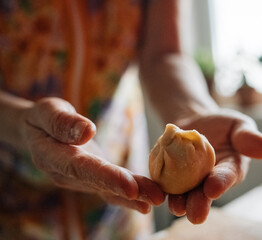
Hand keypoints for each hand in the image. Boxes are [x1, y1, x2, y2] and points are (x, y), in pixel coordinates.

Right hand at [22, 97, 164, 212]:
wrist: (38, 133)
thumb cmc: (42, 117)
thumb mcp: (46, 111)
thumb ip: (62, 122)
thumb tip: (87, 131)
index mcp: (53, 156)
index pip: (81, 168)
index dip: (106, 177)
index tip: (130, 186)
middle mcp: (67, 174)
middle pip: (101, 183)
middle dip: (130, 190)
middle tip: (157, 197)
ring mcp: (80, 179)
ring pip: (108, 190)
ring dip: (136, 195)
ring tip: (159, 198)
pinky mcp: (91, 178)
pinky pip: (110, 189)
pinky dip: (129, 196)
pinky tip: (147, 203)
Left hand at [167, 109, 261, 223]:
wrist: (195, 121)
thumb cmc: (221, 125)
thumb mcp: (238, 126)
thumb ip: (249, 138)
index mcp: (229, 170)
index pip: (227, 177)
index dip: (222, 182)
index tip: (214, 187)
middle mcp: (209, 181)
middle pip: (204, 194)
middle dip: (200, 204)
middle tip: (195, 214)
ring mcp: (189, 181)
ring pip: (184, 194)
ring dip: (180, 202)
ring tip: (176, 207)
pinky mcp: (170, 177)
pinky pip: (164, 183)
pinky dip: (160, 188)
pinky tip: (155, 191)